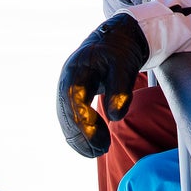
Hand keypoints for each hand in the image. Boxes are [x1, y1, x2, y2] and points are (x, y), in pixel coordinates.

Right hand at [55, 14, 148, 157]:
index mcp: (76, 70)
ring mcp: (66, 88)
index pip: (73, 100)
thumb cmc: (120, 52)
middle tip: (102, 150)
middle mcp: (66, 80)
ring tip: (99, 151)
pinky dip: (79, 133)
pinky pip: (70, 118)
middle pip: (66, 112)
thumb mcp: (124, 67)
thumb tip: (115, 117)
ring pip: (66, 118)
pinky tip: (93, 144)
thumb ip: (120, 90)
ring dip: (79, 137)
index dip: (84, 122)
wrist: (115, 39)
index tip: (101, 139)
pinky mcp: (72, 96)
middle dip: (81, 135)